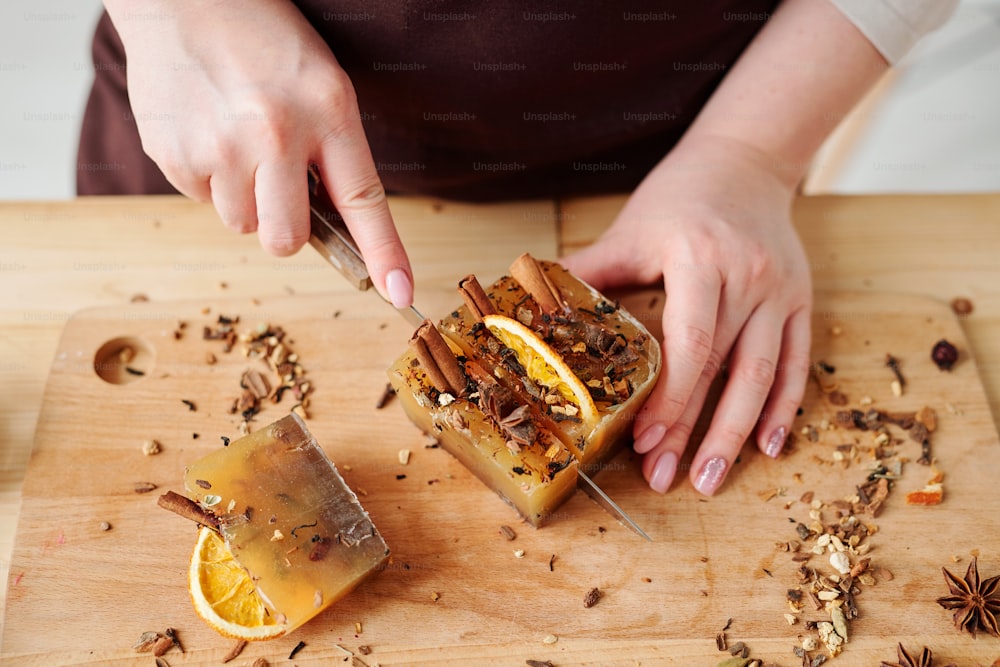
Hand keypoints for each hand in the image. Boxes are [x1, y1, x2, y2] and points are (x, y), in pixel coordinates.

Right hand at [107, 0, 412, 306]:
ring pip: (241, 224)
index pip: (363, 200)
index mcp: (327, 111)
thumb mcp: (322, 87)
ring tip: (237, 138)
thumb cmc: (264, 43)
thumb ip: (332, 155)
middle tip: (278, 188)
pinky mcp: (173, 154)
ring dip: (244, 197)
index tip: (400, 293)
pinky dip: (208, 178)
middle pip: (285, 239)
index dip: (384, 254)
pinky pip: (200, 200)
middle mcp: (274, 133)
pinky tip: (208, 131)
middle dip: (285, 230)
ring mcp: (218, 147)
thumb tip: (333, 231)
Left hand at [561, 133, 811, 495]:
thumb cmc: (679, 196)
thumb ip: (588, 271)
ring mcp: (781, 290)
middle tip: (669, 480)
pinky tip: (767, 447)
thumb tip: (531, 309)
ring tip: (711, 480)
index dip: (669, 398)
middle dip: (695, 431)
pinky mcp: (802, 299)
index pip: (688, 342)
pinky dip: (784, 407)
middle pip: (723, 368)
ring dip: (738, 433)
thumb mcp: (631, 228)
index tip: (642, 442)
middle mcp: (747, 276)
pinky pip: (797, 362)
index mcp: (698, 257)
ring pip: (764, 375)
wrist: (746, 158)